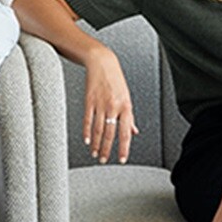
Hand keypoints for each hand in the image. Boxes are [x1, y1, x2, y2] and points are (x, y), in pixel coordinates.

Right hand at [82, 47, 139, 163]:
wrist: (102, 62)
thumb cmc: (115, 79)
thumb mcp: (127, 97)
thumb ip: (129, 117)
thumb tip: (134, 131)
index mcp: (125, 107)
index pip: (125, 132)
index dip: (124, 147)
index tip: (122, 158)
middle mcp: (113, 106)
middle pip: (110, 133)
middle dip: (107, 149)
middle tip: (104, 160)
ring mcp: (100, 104)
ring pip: (98, 129)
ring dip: (96, 144)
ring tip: (95, 154)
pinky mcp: (89, 100)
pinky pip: (88, 119)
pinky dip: (87, 132)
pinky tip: (87, 140)